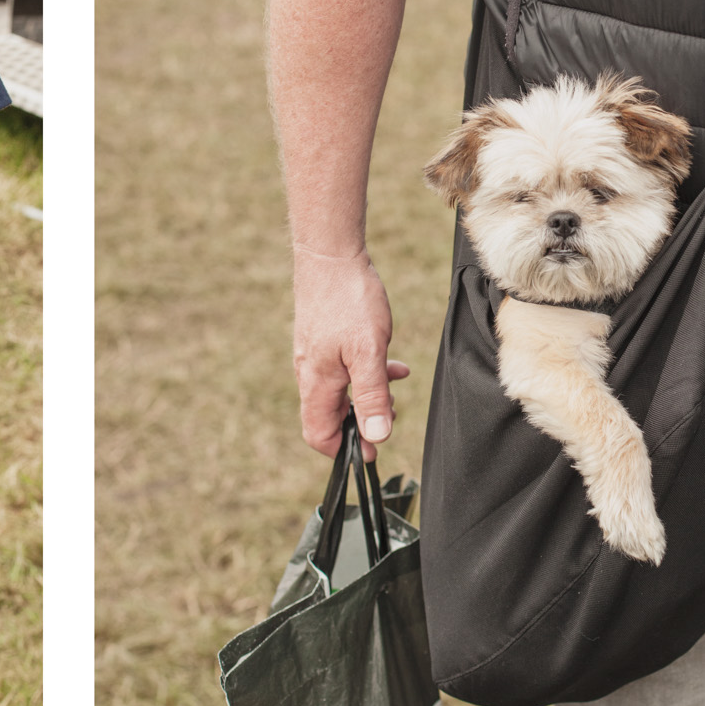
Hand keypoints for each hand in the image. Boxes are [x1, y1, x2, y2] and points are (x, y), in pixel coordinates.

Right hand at [292, 247, 410, 460]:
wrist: (329, 254)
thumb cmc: (348, 301)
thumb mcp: (368, 353)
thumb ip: (371, 396)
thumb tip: (376, 436)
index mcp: (317, 382)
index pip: (318, 434)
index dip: (344, 450)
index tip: (372, 451)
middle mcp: (310, 372)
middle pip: (328, 416)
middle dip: (359, 424)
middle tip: (390, 417)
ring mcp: (315, 355)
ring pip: (338, 391)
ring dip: (366, 397)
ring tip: (394, 389)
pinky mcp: (323, 338)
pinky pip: (342, 369)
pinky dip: (366, 373)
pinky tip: (390, 362)